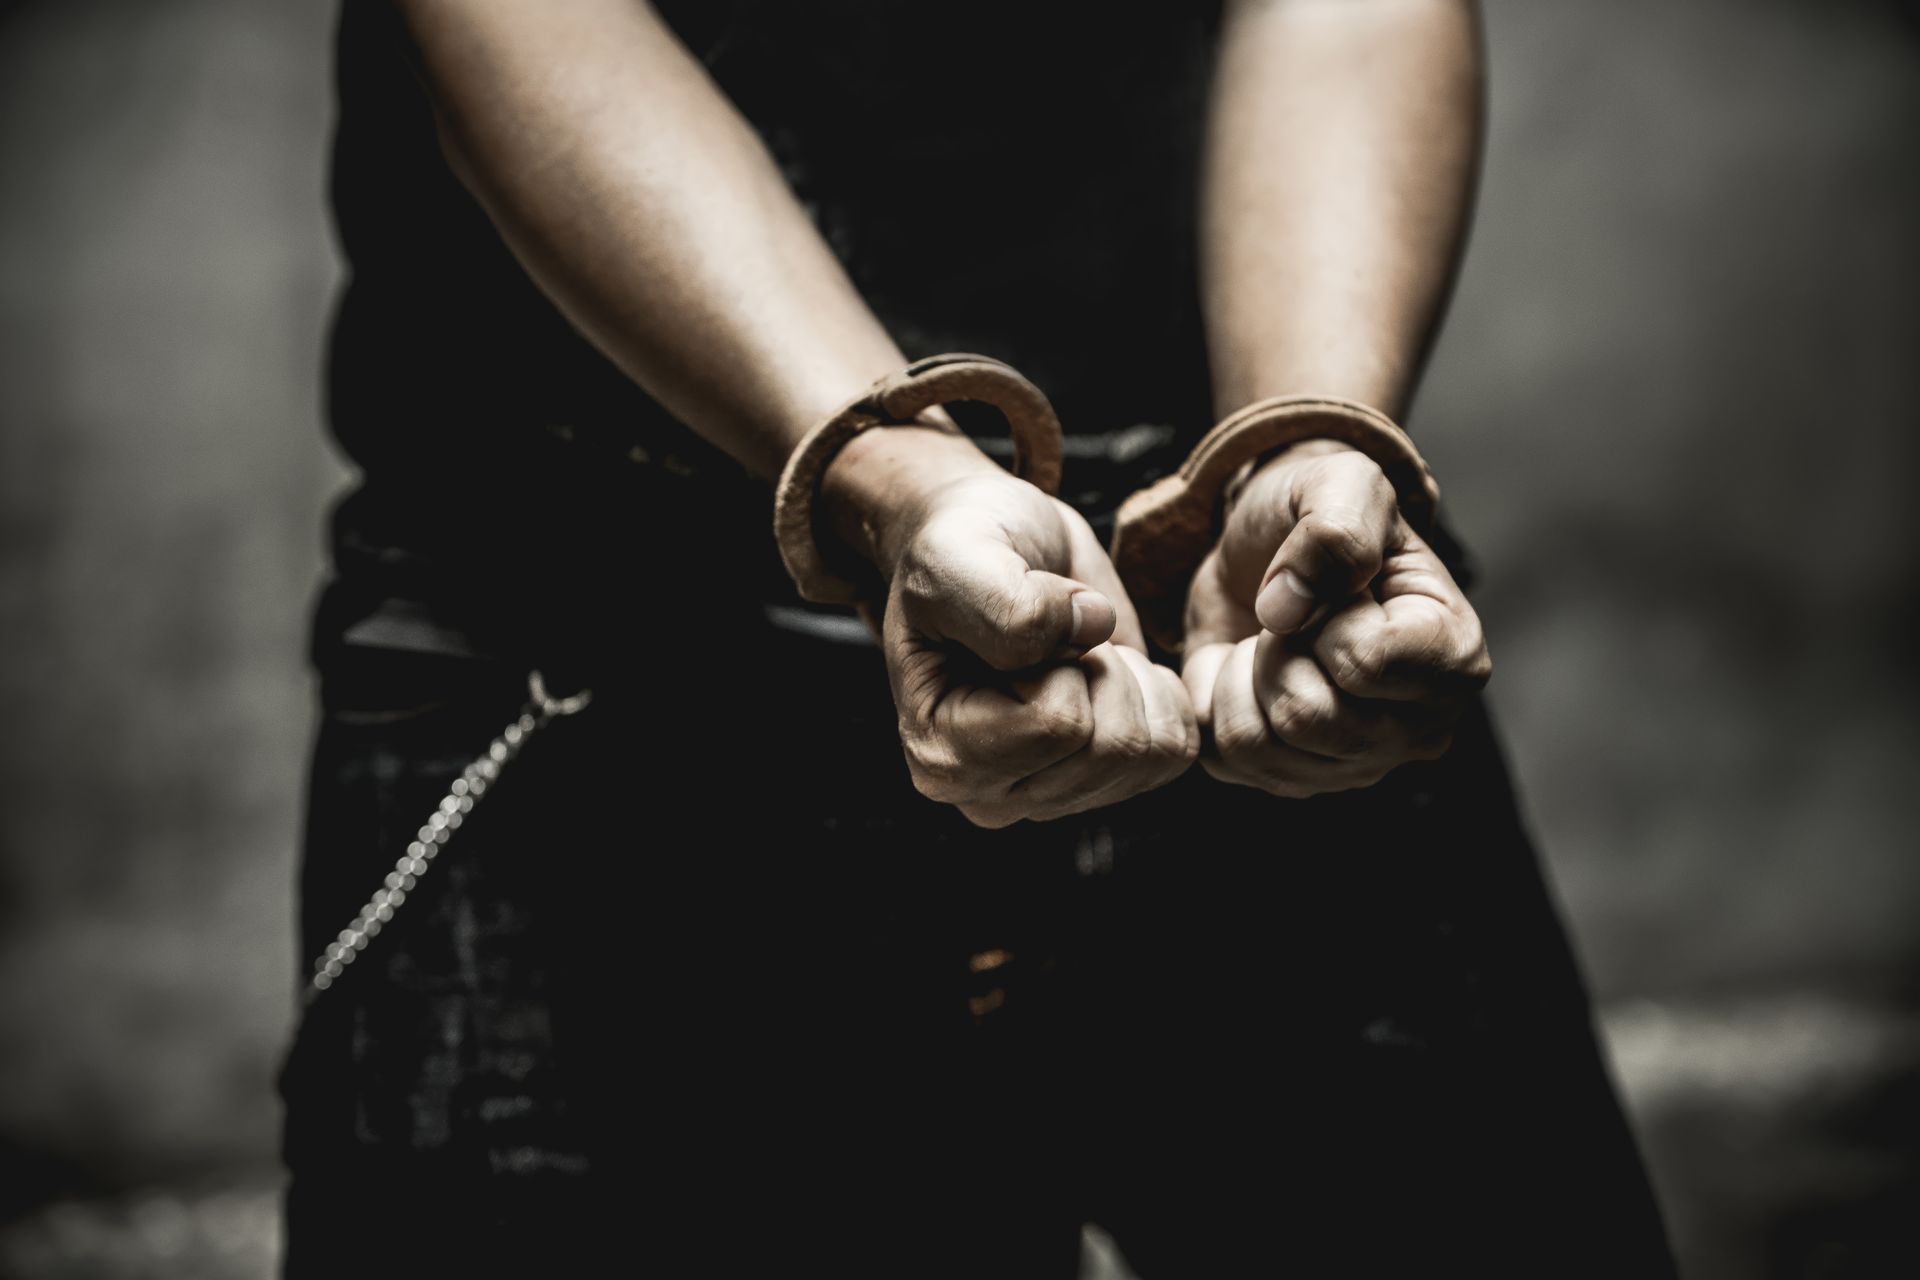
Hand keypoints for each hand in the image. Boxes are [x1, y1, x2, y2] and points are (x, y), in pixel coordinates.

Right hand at [875, 471, 1198, 827]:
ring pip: (1147, 753)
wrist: (988, 547)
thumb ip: (1005, 601)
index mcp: (941, 755)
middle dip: (1099, 668)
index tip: (1019, 629)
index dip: (1057, 657)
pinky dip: (1158, 694)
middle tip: (1055, 637)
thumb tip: (1091, 627)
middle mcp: (993, 795)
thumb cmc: (959, 551)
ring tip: (1074, 650)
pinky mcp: (1103, 781)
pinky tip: (1107, 667)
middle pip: (1110, 749)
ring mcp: (1052, 795)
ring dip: (1126, 679)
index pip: (1057, 726)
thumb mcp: (954, 555)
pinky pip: (1175, 750)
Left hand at [1181, 441, 1489, 797]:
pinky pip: (1221, 756)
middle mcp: (1417, 730)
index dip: (1325, 616)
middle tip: (1293, 615)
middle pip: (1307, 717)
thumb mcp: (1342, 483)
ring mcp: (1354, 765)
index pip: (1363, 664)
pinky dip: (1215, 699)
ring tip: (1271, 639)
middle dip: (1275, 648)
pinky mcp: (1290, 778)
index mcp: (1454, 659)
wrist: (1272, 547)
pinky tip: (1247, 669)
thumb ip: (1335, 531)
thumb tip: (1286, 608)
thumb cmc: (1323, 514)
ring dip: (1241, 675)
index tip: (1335, 591)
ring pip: (1257, 746)